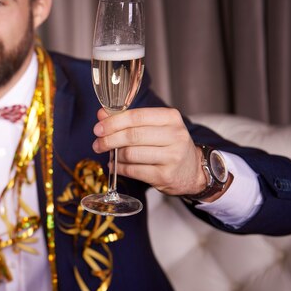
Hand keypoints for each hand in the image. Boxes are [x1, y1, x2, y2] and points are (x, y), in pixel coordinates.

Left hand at [92, 107, 207, 196]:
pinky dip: (119, 168)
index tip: (98, 128)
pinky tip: (114, 165)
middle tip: (97, 143)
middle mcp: (174, 135)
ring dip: (114, 155)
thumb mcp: (154, 126)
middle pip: (132, 136)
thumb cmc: (169, 144)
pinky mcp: (165, 176)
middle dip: (109, 140)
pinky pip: (133, 171)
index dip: (113, 122)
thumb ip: (128, 119)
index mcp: (170, 118)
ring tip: (108, 154)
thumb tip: (101, 115)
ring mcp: (172, 157)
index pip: (136, 116)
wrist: (192, 171)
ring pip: (131, 154)